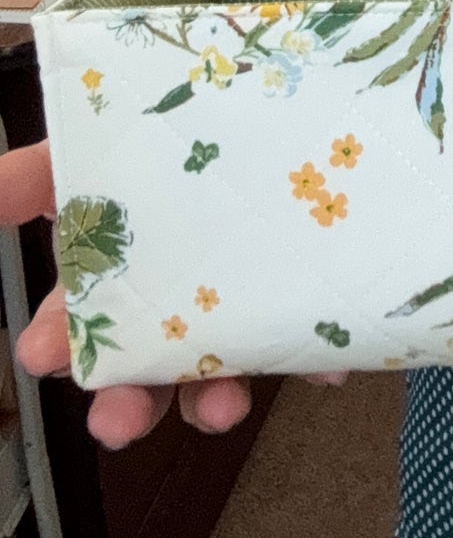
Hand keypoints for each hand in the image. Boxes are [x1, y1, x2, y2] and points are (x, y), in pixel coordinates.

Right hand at [0, 140, 339, 449]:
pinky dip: (316, 362)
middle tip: (117, 421)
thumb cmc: (179, 139)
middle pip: (141, 369)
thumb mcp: (104, 143)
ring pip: (217, 377)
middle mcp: (171, 301)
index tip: (40, 355)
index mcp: (119, 271)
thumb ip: (43, 170)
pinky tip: (326, 370)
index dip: (57, 339)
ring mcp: (236, 310)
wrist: (282, 116)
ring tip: (221, 409)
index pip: (74, 319)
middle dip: (127, 402)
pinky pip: (309, 346)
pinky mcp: (299, 311)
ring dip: (213, 401)